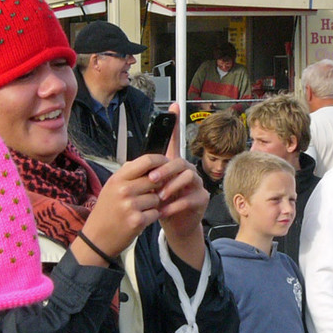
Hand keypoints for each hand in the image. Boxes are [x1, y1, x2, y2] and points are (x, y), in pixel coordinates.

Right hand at [73, 155, 169, 265]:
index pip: (147, 161)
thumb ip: (129, 174)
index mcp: (117, 178)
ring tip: (139, 210)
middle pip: (156, 180)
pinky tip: (140, 219)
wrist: (96, 238)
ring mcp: (130, 206)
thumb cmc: (106, 211)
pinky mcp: (137, 221)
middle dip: (157, 187)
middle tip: (147, 195)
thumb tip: (150, 162)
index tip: (167, 163)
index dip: (161, 161)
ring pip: (157, 198)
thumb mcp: (111, 187)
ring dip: (153, 204)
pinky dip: (151, 217)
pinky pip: (156, 213)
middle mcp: (123, 190)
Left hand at [150, 110, 208, 268]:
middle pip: (180, 161)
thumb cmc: (161, 204)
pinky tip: (163, 211)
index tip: (174, 106)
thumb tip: (130, 164)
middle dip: (165, 170)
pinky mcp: (202, 199)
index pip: (174, 141)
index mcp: (173, 165)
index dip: (174, 124)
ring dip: (171, 187)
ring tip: (159, 197)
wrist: (173, 226)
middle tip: (151, 180)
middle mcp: (187, 170)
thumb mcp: (150, 189)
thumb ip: (144, 175)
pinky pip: (190, 198)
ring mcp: (197, 184)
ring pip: (188, 176)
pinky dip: (175, 205)